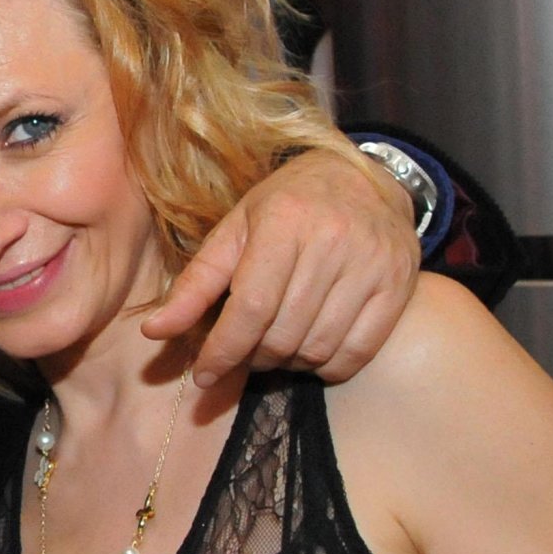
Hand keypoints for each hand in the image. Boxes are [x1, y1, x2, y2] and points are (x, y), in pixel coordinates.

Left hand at [141, 149, 416, 385]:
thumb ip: (195, 283)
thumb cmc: (287, 205)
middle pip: (282, 333)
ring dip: (288, 363)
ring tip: (275, 347)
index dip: (223, 350)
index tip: (204, 375)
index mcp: (285, 223)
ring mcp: (372, 265)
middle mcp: (333, 242)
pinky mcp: (399, 286)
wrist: (364, 178)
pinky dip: (328, 366)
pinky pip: (358, 352)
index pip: (250, 307)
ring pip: (318, 348)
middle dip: (253, 356)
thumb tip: (153, 331)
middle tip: (244, 350)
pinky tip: (311, 351)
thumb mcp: (234, 230)